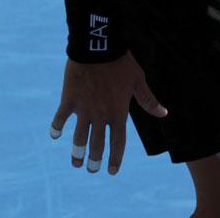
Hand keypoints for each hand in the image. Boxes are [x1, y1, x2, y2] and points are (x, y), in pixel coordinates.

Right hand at [48, 52, 166, 174]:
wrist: (99, 48)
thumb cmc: (122, 64)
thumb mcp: (139, 81)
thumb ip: (149, 101)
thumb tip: (164, 113)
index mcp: (118, 112)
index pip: (118, 141)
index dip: (116, 157)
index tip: (113, 171)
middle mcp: (100, 115)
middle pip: (97, 143)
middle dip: (95, 159)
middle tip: (92, 169)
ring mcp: (83, 109)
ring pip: (79, 137)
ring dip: (76, 152)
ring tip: (76, 163)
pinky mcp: (69, 100)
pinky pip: (60, 118)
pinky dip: (56, 127)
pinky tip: (55, 136)